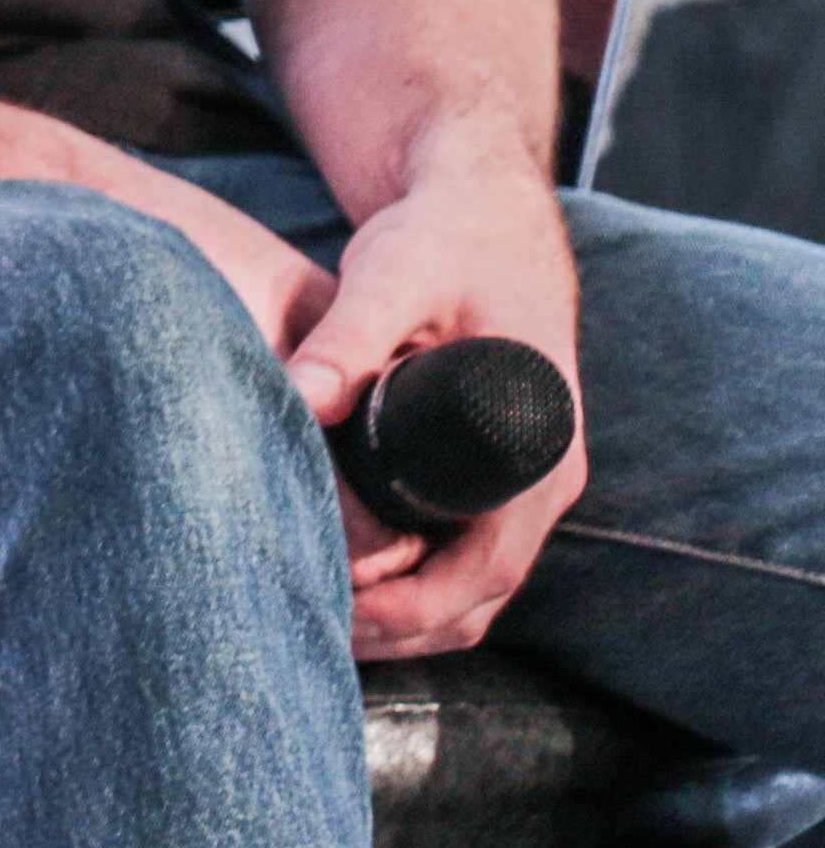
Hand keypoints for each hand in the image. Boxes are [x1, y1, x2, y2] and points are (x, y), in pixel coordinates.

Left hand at [295, 158, 582, 657]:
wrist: (482, 213)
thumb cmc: (444, 240)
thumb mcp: (396, 275)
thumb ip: (351, 333)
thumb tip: (302, 395)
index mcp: (539, 452)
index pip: (483, 568)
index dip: (410, 606)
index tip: (335, 615)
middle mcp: (544, 480)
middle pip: (478, 595)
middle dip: (399, 627)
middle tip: (306, 634)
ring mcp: (523, 482)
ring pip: (470, 584)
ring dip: (403, 615)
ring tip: (312, 620)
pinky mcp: (493, 473)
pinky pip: (460, 552)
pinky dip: (410, 582)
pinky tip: (341, 582)